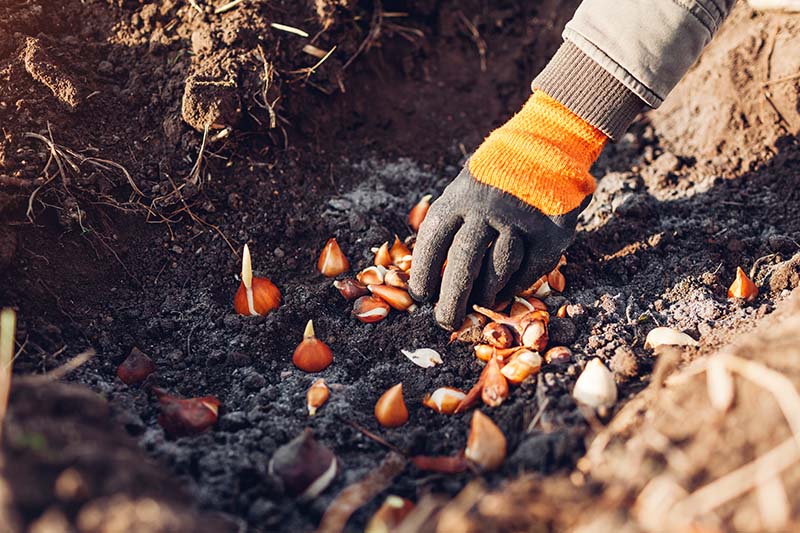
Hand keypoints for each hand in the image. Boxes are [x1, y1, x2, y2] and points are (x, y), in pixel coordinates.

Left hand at [409, 166, 586, 328]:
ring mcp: (520, 220)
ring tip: (480, 302)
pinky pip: (529, 271)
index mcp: (459, 199)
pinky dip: (515, 285)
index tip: (421, 296)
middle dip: (452, 300)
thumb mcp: (462, 191)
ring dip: (486, 294)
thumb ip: (448, 227)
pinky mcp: (549, 232)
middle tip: (446, 321)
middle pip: (464, 264)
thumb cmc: (491, 182)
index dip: (424, 275)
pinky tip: (506, 290)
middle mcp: (487, 210)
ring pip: (498, 270)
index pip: (433, 244)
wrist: (544, 148)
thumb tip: (429, 279)